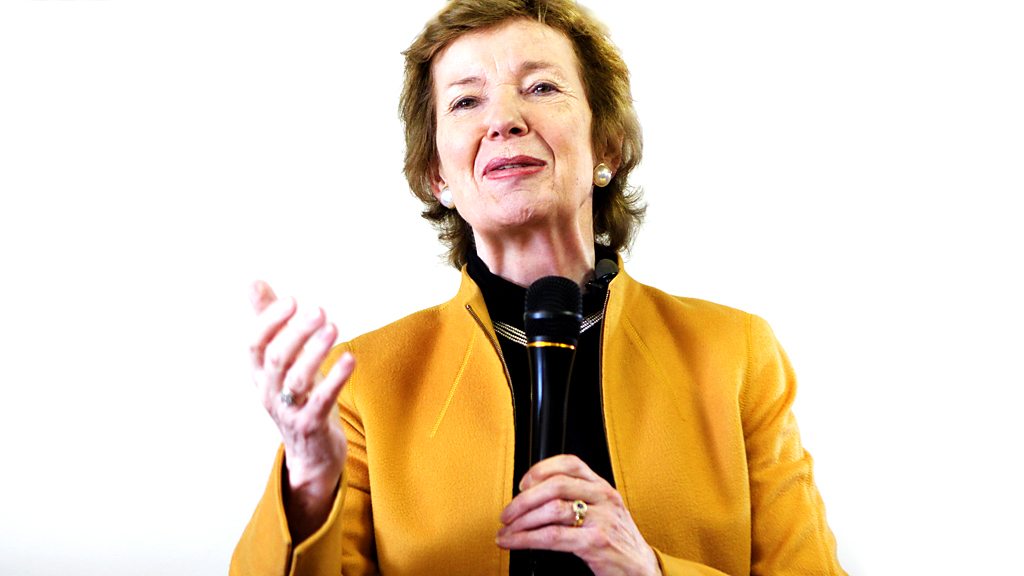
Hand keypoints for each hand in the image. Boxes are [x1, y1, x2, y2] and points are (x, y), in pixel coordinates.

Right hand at [248, 280, 354, 540]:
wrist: (311, 452)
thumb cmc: (297, 396)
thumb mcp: (283, 360)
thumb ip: (270, 321)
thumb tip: (254, 282)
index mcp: (259, 374)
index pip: (254, 344)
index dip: (270, 322)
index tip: (292, 300)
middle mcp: (268, 392)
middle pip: (276, 358)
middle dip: (296, 332)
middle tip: (319, 310)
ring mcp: (288, 411)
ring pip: (296, 380)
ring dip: (315, 352)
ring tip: (333, 328)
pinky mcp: (311, 426)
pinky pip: (321, 401)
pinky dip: (336, 379)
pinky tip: (350, 358)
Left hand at [496, 455, 660, 575]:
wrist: (642, 570)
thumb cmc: (618, 542)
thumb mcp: (604, 512)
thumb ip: (579, 500)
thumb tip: (534, 499)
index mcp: (602, 487)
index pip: (569, 463)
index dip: (541, 469)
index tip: (522, 484)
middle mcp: (603, 498)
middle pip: (555, 485)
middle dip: (523, 499)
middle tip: (507, 514)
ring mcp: (601, 519)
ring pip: (552, 509)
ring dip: (521, 521)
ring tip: (507, 531)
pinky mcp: (596, 542)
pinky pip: (553, 536)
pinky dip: (527, 539)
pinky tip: (515, 542)